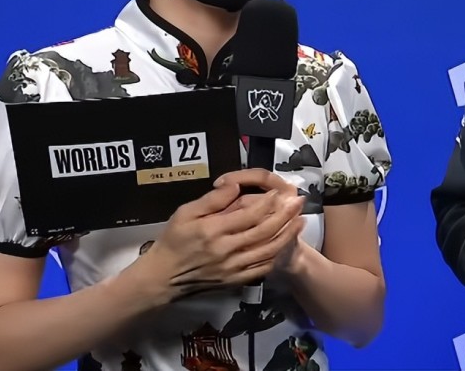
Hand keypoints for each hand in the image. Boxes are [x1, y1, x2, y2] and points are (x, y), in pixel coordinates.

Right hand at [132, 169, 304, 299]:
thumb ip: (212, 200)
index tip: (281, 191)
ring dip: (288, 235)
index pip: (249, 214)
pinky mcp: (236, 280)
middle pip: (264, 231)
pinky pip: (262, 268)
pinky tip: (286, 243)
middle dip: (285, 215)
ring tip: (301, 220)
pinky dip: (277, 254)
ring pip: (268, 250)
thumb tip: (235, 184)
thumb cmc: (174, 240)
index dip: (268, 202)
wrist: (164, 277)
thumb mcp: (185, 213)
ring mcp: (233, 268)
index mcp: (213, 231)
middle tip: (299, 202)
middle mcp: (226, 250)